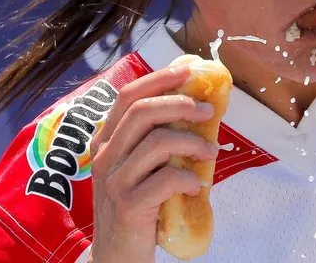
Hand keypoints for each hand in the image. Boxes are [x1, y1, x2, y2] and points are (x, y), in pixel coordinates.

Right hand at [88, 65, 218, 262]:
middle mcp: (104, 156)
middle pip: (141, 111)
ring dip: (192, 143)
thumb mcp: (139, 167)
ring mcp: (114, 181)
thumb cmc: (136, 205)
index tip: (186, 71)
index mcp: (106, 141)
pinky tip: (195, 186)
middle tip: (207, 111)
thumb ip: (156, 141)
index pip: (128, 96)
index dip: (158, 79)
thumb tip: (197, 110)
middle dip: (180, 103)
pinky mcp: (129, 206)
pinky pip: (166, 179)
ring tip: (210, 153)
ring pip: (157, 142)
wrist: (116, 256)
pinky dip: (188, 178)